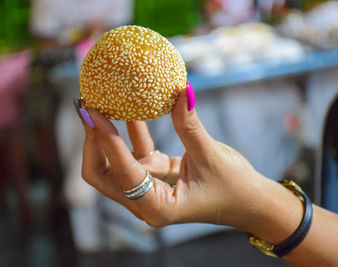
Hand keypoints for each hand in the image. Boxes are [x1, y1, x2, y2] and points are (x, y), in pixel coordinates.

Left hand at [80, 89, 268, 228]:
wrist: (249, 202)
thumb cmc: (234, 189)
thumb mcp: (211, 156)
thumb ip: (189, 125)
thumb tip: (180, 91)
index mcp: (156, 207)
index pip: (121, 172)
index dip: (105, 141)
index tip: (92, 112)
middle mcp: (145, 201)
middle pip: (103, 174)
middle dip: (93, 142)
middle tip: (89, 109)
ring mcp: (148, 188)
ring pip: (116, 163)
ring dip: (108, 135)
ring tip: (100, 103)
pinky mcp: (156, 175)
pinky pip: (137, 153)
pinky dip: (133, 133)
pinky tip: (131, 109)